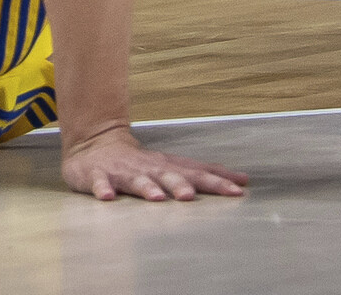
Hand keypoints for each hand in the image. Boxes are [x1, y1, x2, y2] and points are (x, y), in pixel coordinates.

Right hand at [59, 125, 247, 202]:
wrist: (96, 143)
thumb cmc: (142, 162)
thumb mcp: (175, 166)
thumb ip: (206, 174)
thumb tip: (244, 181)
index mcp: (168, 166)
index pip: (197, 173)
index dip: (217, 182)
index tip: (237, 191)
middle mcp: (149, 168)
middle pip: (169, 175)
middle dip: (180, 185)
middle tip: (191, 197)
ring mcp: (124, 171)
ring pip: (137, 180)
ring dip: (147, 188)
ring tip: (156, 198)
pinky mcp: (99, 175)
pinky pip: (100, 182)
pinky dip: (103, 188)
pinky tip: (107, 197)